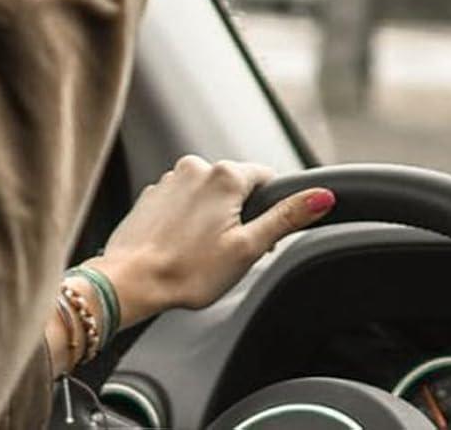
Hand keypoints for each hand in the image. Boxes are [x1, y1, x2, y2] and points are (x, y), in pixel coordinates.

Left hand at [90, 157, 333, 324]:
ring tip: (198, 254)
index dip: (268, 210)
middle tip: (227, 253)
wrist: (128, 283)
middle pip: (235, 187)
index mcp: (226, 175)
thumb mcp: (248, 249)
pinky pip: (181, 202)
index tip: (255, 239)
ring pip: (207, 195)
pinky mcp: (151, 195)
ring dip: (210, 218)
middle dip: (238, 216)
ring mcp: (170, 179)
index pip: (266, 178)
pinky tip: (178, 248)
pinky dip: (184, 221)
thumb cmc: (188, 271)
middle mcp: (197, 166)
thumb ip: (286, 218)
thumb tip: (323, 195)